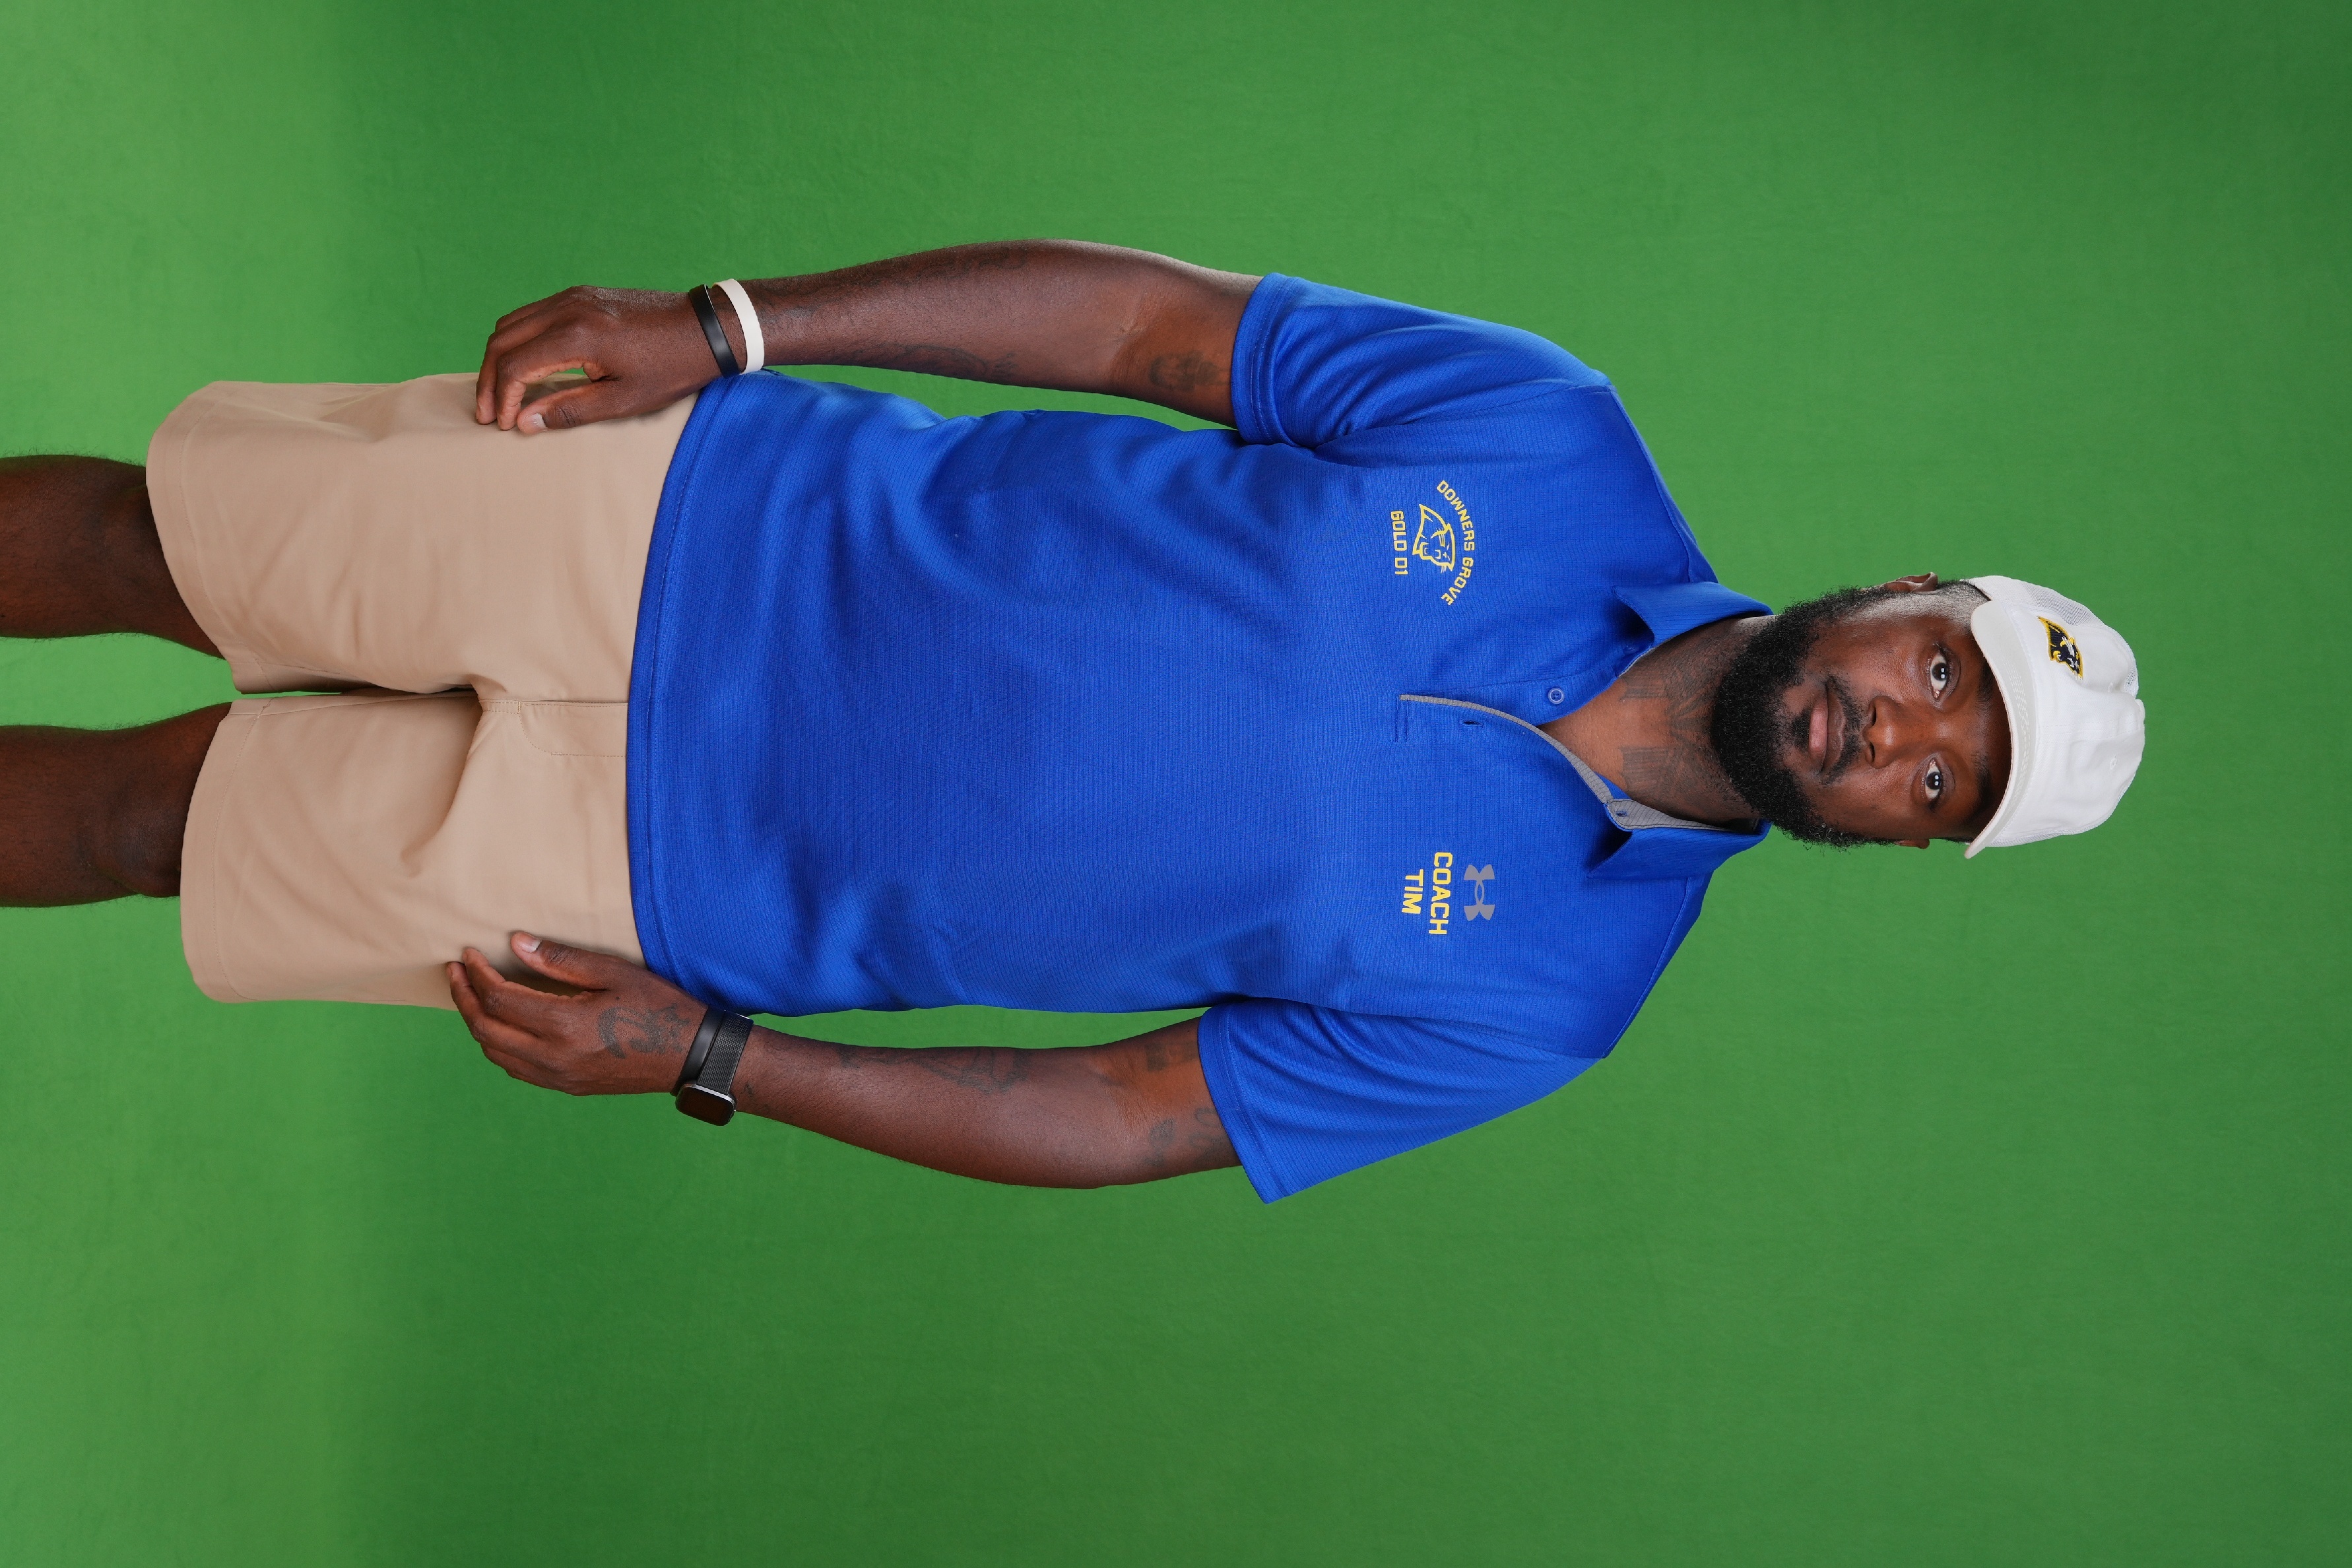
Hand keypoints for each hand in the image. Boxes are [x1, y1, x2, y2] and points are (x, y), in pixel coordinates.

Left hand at [448, 933, 704, 1094]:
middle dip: (464, 997)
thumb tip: (514, 944)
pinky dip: (498, 1044)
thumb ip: (561, 960)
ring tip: (473, 995)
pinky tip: (502, 1025)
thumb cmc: (659, 1007)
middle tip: (456, 971)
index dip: (476, 974)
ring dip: (477, 1022)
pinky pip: (515, 1068)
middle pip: (486, 1029)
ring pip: (495, 1053)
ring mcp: (558, 1077)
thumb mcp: (614, 972)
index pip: (499, 999)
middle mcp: (554, 1057)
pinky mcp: (566, 1086)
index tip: (469, 953)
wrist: (690, 1056)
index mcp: (565, 1025)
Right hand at [473, 286, 719, 433]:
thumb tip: (525, 422)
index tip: (503, 424)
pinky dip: (518, 341)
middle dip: (489, 379)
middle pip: (502, 341)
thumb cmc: (671, 368)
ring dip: (499, 358)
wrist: (706, 329)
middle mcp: (566, 308)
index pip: (514, 365)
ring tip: (500, 393)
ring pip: (512, 323)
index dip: (502, 398)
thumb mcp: (624, 400)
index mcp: (575, 335)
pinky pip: (532, 315)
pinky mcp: (580, 295)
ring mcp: (572, 297)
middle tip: (488, 413)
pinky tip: (524, 367)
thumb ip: (570, 409)